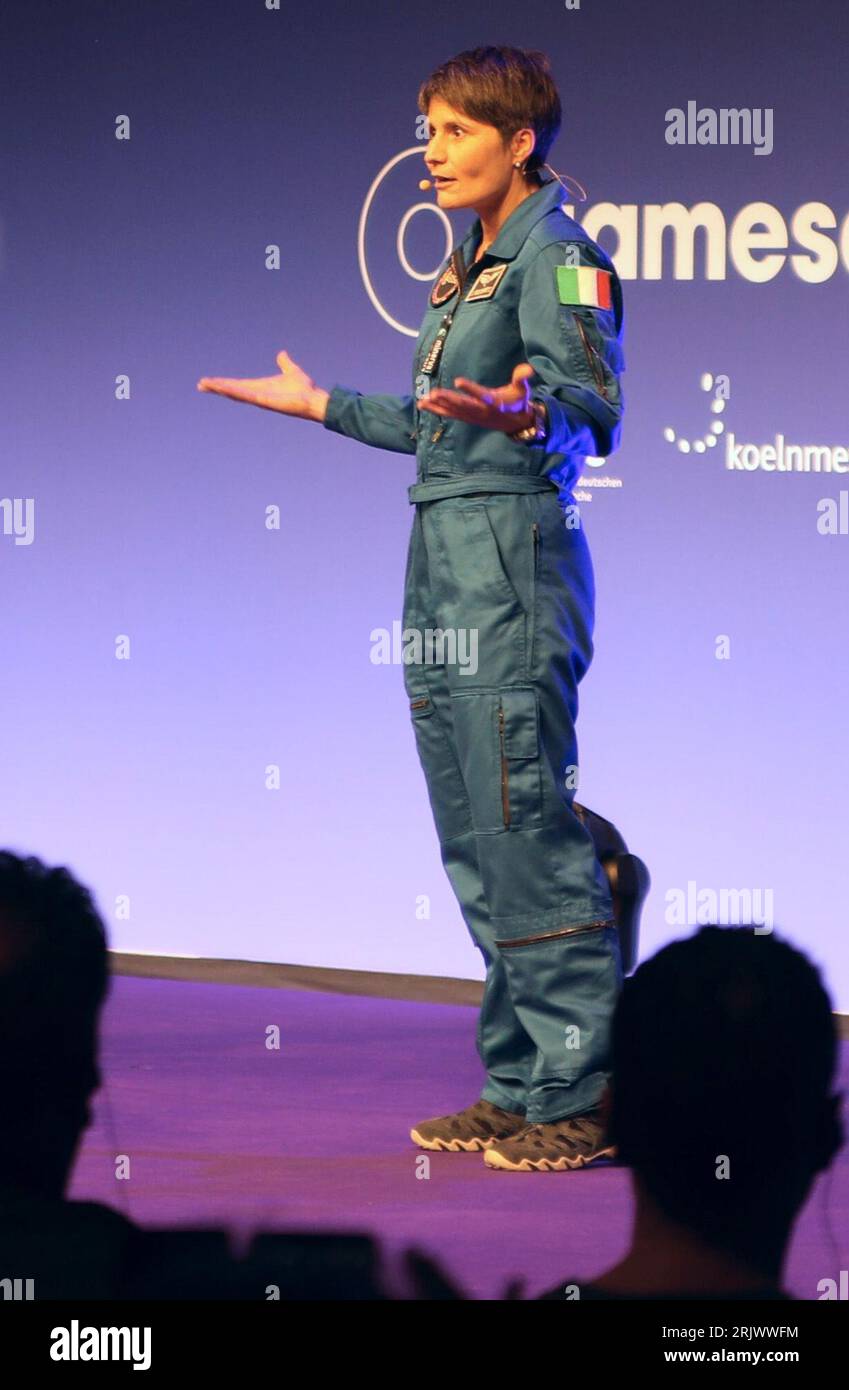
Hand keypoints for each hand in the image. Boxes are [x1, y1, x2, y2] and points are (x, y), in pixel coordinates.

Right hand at [197, 350, 328, 421]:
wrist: (314, 399)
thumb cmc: (305, 390)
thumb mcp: (291, 371)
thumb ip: (285, 363)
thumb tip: (282, 354)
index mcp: (260, 387)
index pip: (237, 385)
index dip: (224, 383)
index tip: (210, 381)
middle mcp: (257, 394)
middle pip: (232, 390)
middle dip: (217, 387)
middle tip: (201, 384)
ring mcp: (260, 399)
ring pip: (236, 393)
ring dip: (221, 389)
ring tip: (206, 385)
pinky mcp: (265, 401)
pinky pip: (246, 395)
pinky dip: (234, 391)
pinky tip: (223, 388)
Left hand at [417, 362, 535, 433]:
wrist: (516, 423)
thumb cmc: (518, 401)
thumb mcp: (523, 389)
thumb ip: (522, 377)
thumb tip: (529, 368)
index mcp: (495, 403)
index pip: (481, 395)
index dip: (470, 389)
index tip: (458, 381)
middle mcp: (481, 411)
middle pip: (463, 405)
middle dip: (448, 400)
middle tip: (434, 393)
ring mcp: (473, 416)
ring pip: (453, 412)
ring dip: (438, 406)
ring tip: (424, 401)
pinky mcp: (467, 418)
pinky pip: (450, 415)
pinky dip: (436, 410)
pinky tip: (423, 405)